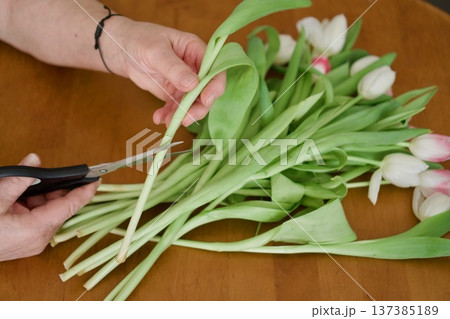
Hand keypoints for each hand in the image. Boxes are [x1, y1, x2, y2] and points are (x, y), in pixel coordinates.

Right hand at [0, 153, 98, 261]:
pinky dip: (32, 205)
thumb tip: (35, 160)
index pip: (70, 206)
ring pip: (47, 212)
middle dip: (54, 189)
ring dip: (40, 196)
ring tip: (25, 186)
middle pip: (58, 208)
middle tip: (46, 174)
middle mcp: (39, 238)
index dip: (85, 191)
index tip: (96, 179)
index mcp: (37, 229)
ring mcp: (31, 242)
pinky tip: (20, 197)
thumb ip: (19, 179)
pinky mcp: (24, 242)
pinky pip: (36, 219)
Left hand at [106, 18, 225, 126]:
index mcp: (196, 51)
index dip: (214, 86)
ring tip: (168, 121)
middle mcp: (195, 68)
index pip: (215, 69)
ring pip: (192, 103)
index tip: (206, 100)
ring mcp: (184, 82)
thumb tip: (193, 85)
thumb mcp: (156, 51)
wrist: (122, 49)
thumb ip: (174, 68)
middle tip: (186, 119)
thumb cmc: (140, 40)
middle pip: (206, 91)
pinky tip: (159, 118)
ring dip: (182, 115)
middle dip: (198, 108)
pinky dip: (169, 115)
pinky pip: (176, 107)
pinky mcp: (173, 93)